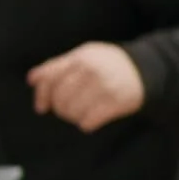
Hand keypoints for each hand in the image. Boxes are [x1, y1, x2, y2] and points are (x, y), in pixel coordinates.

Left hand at [29, 42, 143, 131]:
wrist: (147, 69)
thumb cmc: (108, 64)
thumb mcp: (83, 56)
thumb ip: (57, 65)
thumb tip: (31, 79)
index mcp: (80, 57)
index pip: (49, 79)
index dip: (41, 96)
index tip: (41, 107)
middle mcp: (91, 70)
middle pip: (60, 98)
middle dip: (60, 109)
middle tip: (67, 111)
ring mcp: (104, 86)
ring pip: (72, 111)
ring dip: (73, 117)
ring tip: (80, 113)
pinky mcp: (117, 102)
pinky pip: (88, 121)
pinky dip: (86, 124)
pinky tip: (90, 120)